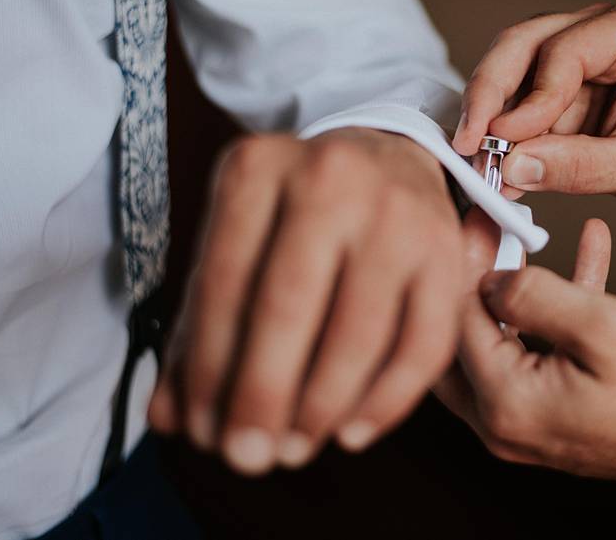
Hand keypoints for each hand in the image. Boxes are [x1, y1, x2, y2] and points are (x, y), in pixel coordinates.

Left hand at [148, 128, 466, 474]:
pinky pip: (422, 345)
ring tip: (292, 449)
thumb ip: (201, 324)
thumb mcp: (240, 241)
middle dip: (262, 396)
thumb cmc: (298, 214)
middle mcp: (331, 177)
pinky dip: (386, 402)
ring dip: (320, 408)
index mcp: (259, 167)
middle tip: (246, 458)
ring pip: (358, 333)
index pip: (222, 282)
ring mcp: (397, 214)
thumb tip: (168, 417)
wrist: (388, 157)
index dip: (207, 368)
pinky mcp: (447, 252)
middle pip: (288, 306)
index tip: (200, 431)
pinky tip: (351, 434)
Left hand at [435, 219, 615, 499]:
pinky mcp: (550, 414)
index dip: (464, 260)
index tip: (477, 216)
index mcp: (507, 404)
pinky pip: (533, 353)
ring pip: (494, 341)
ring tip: (528, 236)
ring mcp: (524, 424)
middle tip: (489, 229)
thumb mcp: (605, 327)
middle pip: (460, 337)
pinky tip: (581, 261)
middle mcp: (503, 423)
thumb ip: (535, 297)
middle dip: (473, 276)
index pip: (456, 321)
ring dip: (512, 289)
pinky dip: (549, 313)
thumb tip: (487, 277)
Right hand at [452, 0, 615, 212]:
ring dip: (492, 114)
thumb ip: (578, 167)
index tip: (502, 141)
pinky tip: (497, 165)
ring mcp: (580, 50)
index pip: (564, 52)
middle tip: (469, 141)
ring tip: (480, 160)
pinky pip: (521, 97)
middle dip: (491, 94)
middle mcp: (603, 26)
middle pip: (524, 45)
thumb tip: (513, 168)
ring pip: (512, 66)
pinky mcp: (565, 82)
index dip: (529, 99)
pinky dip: (506, 130)